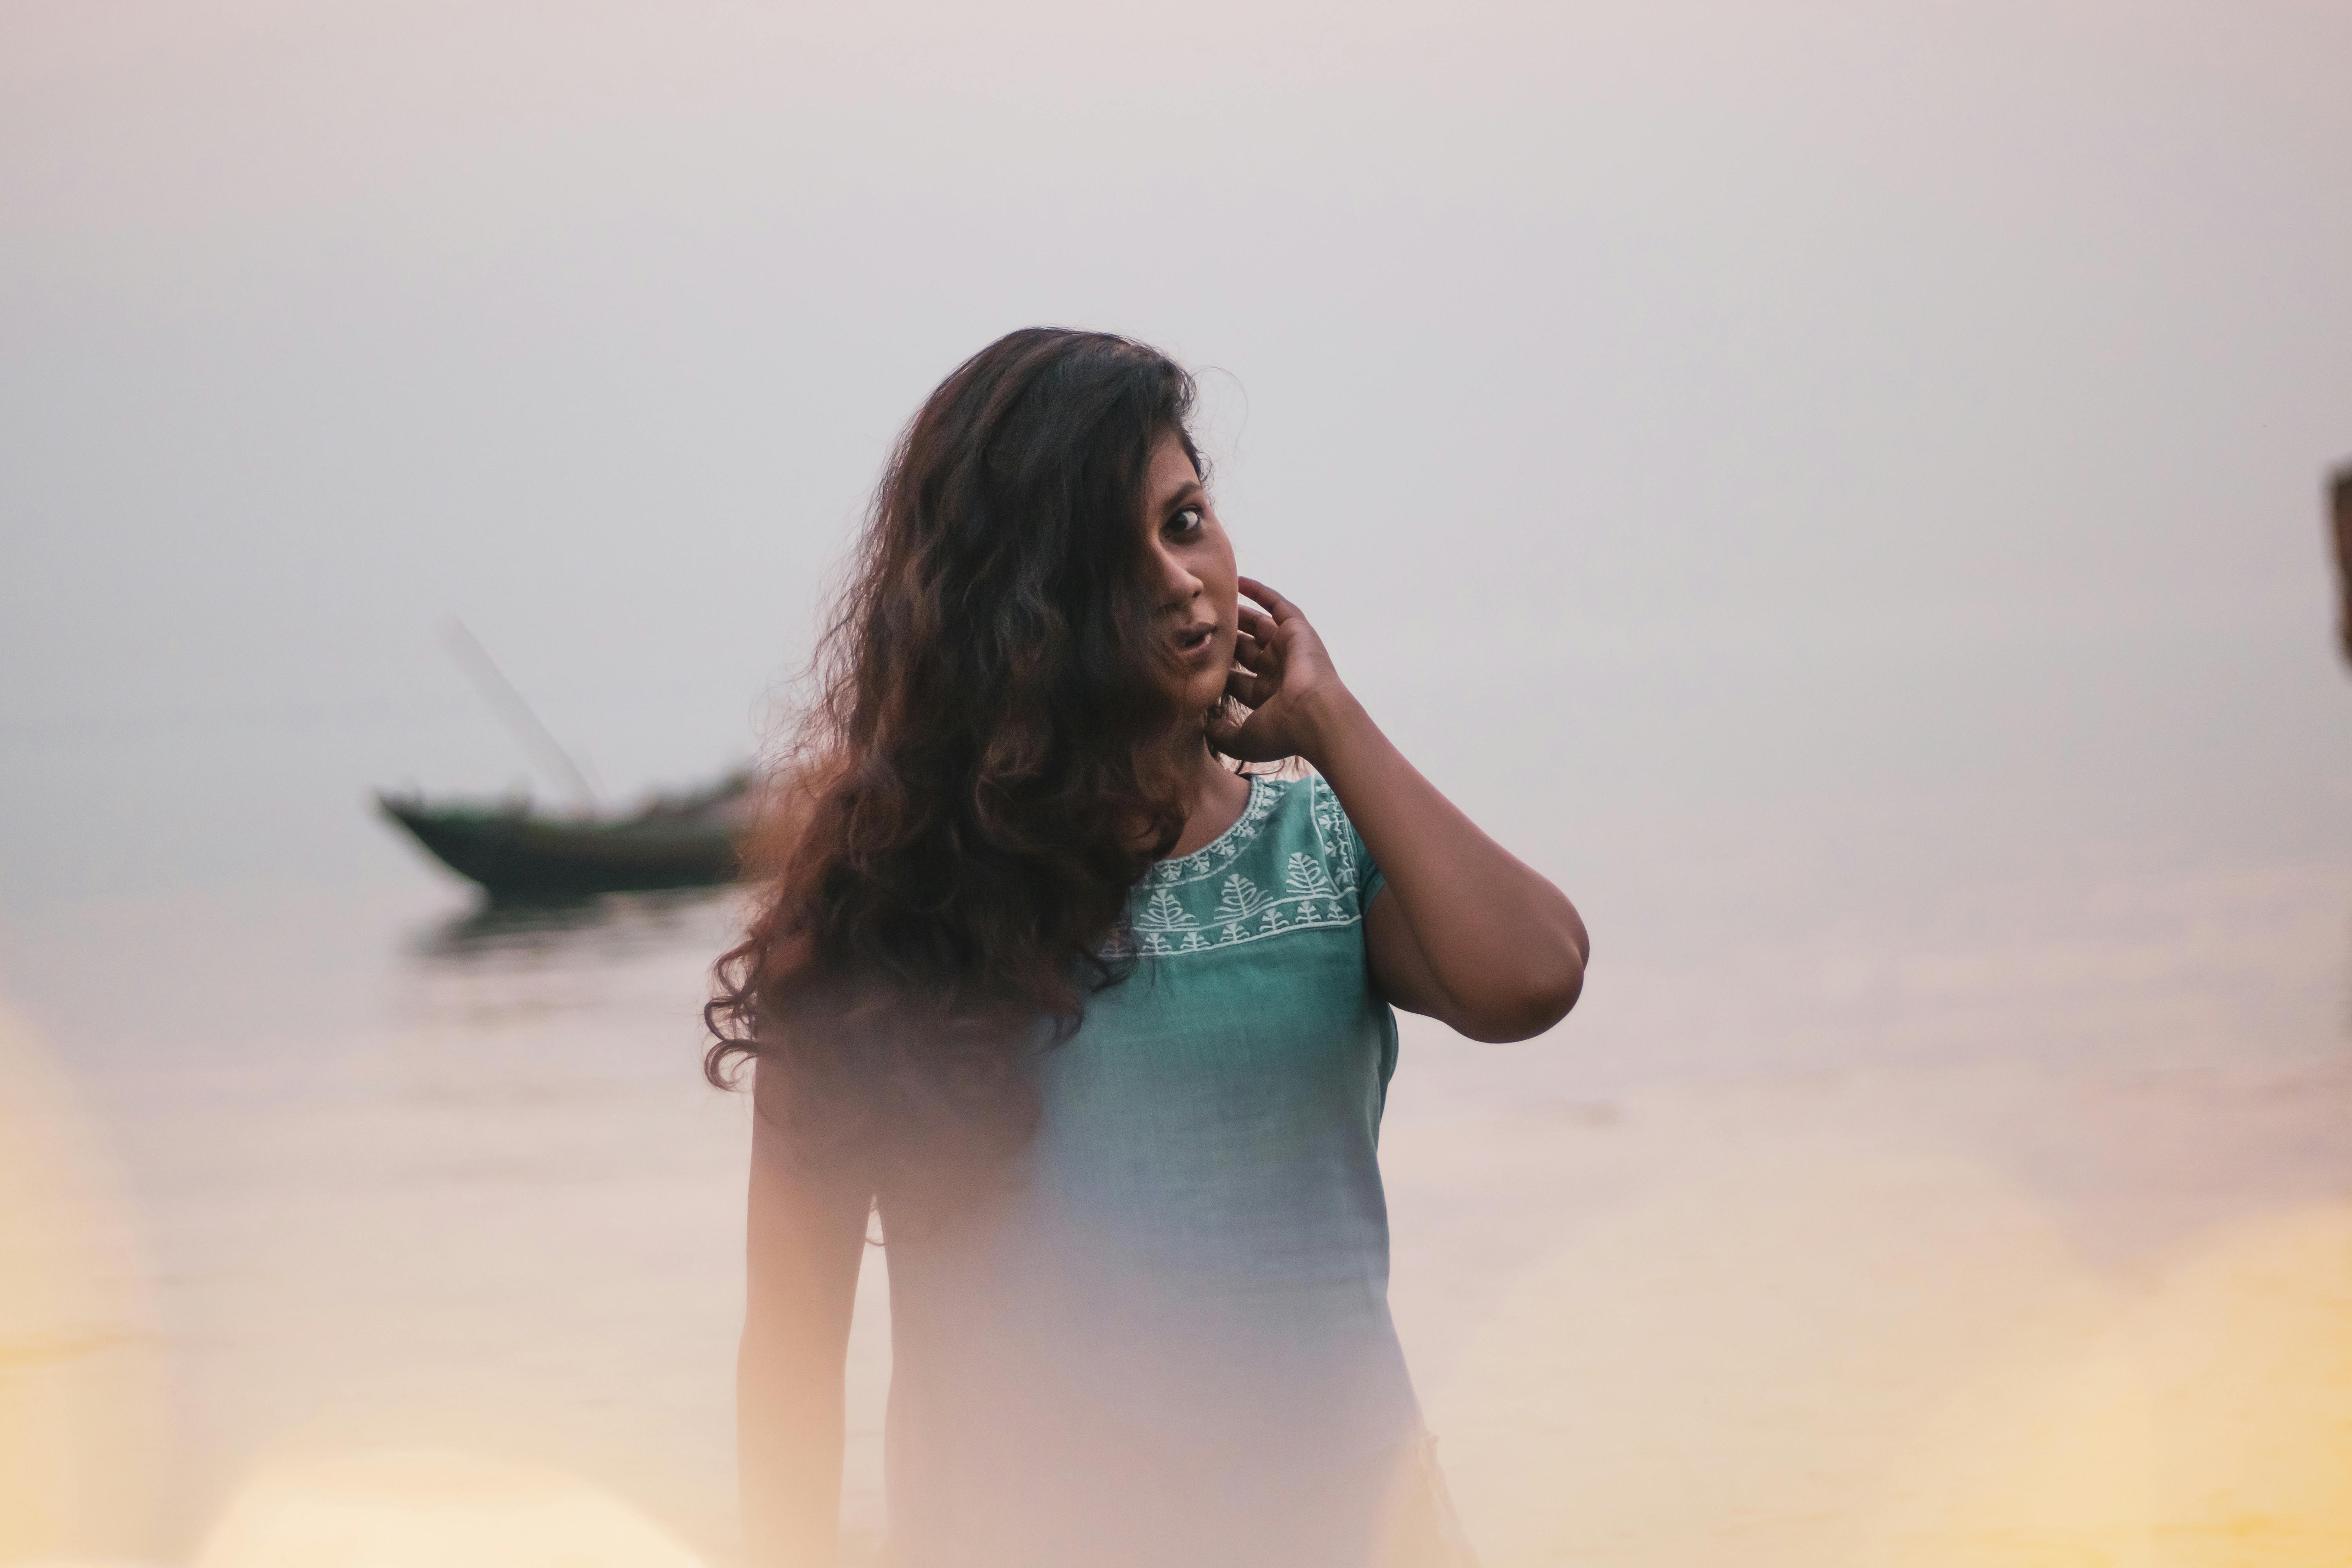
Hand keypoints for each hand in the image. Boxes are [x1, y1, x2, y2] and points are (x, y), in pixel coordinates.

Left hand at [1208, 577, 1358, 765]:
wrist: (1316, 716)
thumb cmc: (1282, 731)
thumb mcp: (1243, 739)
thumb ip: (1221, 734)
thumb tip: (1203, 725)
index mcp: (1269, 698)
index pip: (1238, 682)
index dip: (1217, 674)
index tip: (1192, 665)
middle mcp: (1279, 672)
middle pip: (1246, 651)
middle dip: (1226, 643)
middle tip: (1200, 631)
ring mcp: (1289, 650)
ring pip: (1259, 627)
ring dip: (1238, 617)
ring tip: (1213, 605)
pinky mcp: (1298, 631)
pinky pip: (1278, 605)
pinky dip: (1260, 593)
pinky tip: (1238, 581)